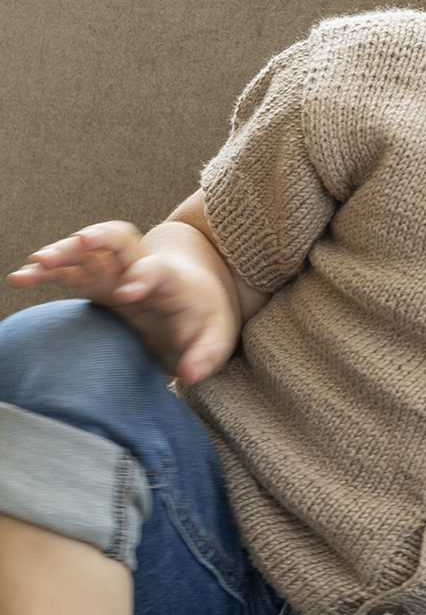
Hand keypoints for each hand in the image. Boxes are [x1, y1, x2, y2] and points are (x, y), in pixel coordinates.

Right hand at [8, 221, 240, 383]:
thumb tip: (189, 375)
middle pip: (120, 240)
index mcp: (171, 279)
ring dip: (63, 252)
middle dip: (99, 239)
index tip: (127, 294)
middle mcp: (140, 266)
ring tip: (36, 263)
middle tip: (80, 243)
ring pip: (87, 251)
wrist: (192, 295)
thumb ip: (207, 355)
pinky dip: (46, 271)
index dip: (143, 277)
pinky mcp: (96, 282)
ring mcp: (115, 271)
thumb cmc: (204, 318)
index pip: (157, 270)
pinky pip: (68, 270)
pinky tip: (20, 278)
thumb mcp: (216, 337)